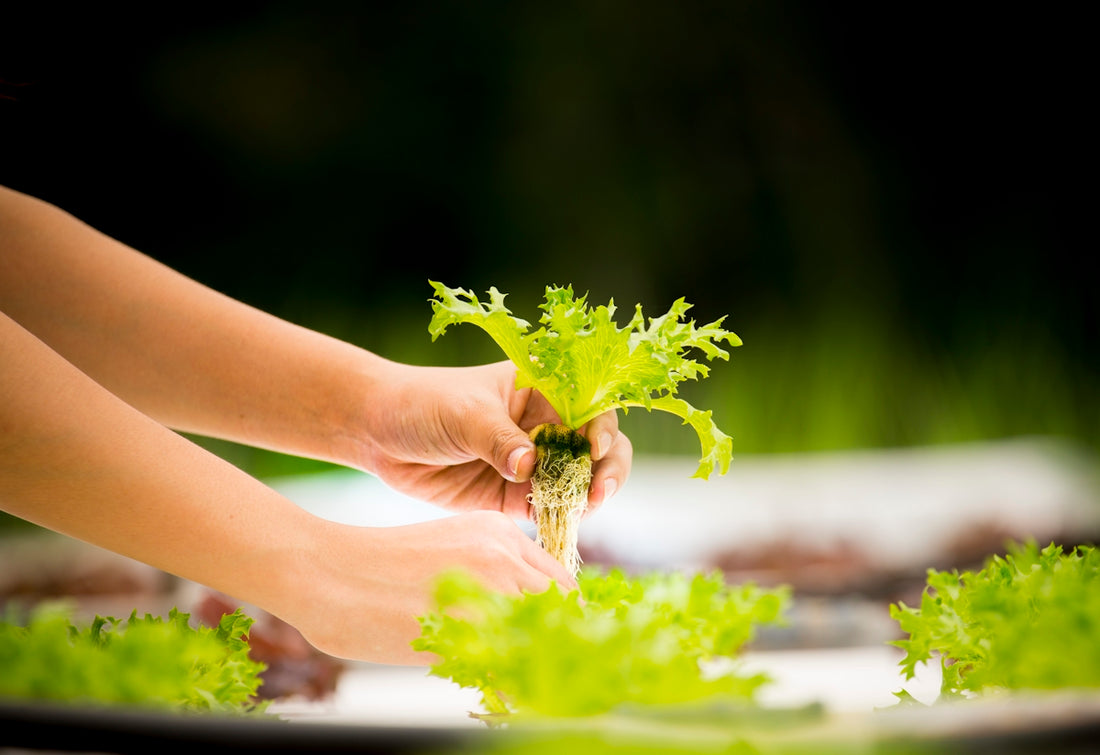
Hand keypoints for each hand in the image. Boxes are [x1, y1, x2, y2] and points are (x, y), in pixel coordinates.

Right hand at [285, 510, 576, 663]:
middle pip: (562, 608)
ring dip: (539, 665)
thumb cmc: (377, 571)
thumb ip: (489, 577)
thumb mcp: (447, 553)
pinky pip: (511, 666)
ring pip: (544, 636)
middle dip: (559, 644)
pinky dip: (512, 686)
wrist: (324, 571)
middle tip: (547, 674)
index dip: (563, 620)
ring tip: (522, 685)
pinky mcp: (466, 624)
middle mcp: (502, 553)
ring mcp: (488, 587)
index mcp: (499, 532)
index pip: (560, 583)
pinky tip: (497, 693)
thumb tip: (523, 622)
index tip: (556, 647)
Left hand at [351, 360, 631, 520]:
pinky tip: (558, 525)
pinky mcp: (513, 495)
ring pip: (576, 482)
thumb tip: (530, 466)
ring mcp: (532, 462)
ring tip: (579, 511)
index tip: (594, 450)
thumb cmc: (424, 404)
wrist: (378, 432)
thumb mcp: (464, 414)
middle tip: (598, 493)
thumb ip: (498, 439)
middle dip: (606, 470)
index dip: (602, 429)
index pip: (589, 407)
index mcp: (542, 389)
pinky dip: (558, 518)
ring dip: (584, 498)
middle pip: (595, 448)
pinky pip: (547, 508)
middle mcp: (544, 425)